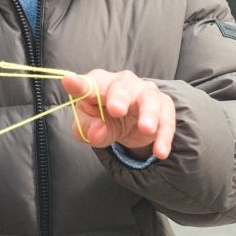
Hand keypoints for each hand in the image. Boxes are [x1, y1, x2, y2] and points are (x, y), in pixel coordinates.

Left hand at [61, 69, 175, 159]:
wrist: (127, 124)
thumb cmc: (102, 119)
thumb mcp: (89, 127)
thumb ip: (88, 129)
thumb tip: (98, 130)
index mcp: (98, 84)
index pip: (87, 83)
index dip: (79, 84)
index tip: (70, 83)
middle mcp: (122, 83)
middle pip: (122, 85)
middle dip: (119, 97)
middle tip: (116, 109)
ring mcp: (145, 92)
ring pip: (149, 99)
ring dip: (149, 114)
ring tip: (146, 129)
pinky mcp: (163, 106)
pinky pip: (166, 120)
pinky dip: (164, 136)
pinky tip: (160, 152)